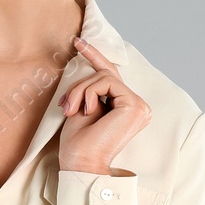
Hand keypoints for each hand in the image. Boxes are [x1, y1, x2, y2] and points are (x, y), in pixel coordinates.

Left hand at [57, 36, 150, 172]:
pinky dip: (88, 93)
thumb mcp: (83, 106)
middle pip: (105, 75)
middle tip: (65, 106)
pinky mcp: (135, 106)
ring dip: (80, 91)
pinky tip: (86, 111)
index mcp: (126, 108)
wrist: (80, 163)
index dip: (95, 55)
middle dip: (80, 86)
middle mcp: (138, 107)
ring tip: (71, 110)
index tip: (78, 41)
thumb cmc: (78, 142)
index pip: (111, 76)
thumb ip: (92, 87)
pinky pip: (106, 82)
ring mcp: (139, 106)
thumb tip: (89, 62)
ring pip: (104, 77)